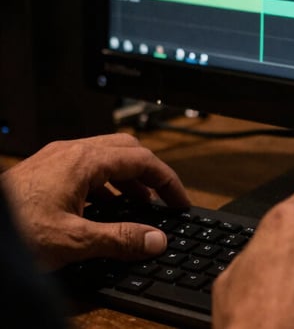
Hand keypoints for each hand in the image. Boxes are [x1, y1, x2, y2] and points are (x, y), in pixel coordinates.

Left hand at [1, 133, 189, 269]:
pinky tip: (100, 209)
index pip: (143, 160)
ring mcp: (55, 159)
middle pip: (127, 149)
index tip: (179, 201)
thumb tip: (155, 240)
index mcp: (84, 160)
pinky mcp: (42, 171)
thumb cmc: (12, 231)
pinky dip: (103, 183)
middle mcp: (71, 152)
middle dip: (149, 173)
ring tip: (136, 205)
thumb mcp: (73, 241)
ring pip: (105, 156)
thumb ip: (119, 239)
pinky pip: (85, 167)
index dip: (167, 181)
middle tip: (162, 199)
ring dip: (126, 178)